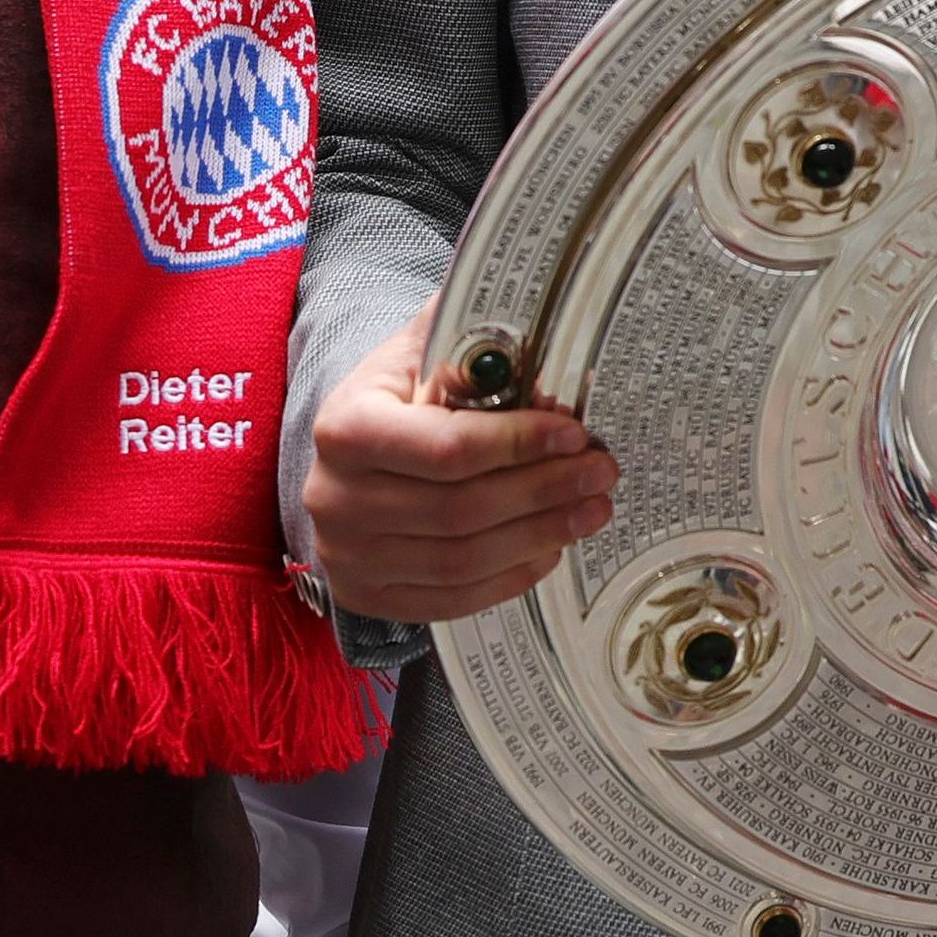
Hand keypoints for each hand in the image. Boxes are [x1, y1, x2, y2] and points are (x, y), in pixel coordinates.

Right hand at [302, 314, 617, 621]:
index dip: (520, 444)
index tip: (575, 432)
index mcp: (344, 427)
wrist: (343, 452)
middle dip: (544, 490)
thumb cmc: (395, 396)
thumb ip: (468, 343)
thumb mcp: (418, 352)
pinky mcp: (367, 594)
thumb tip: (538, 337)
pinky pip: (451, 599)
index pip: (447, 448)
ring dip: (541, 536)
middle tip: (601, 471)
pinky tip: (550, 548)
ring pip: (463, 561)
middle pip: (461, 510)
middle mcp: (335, 497)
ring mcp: (346, 555)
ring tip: (591, 509)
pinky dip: (510, 577)